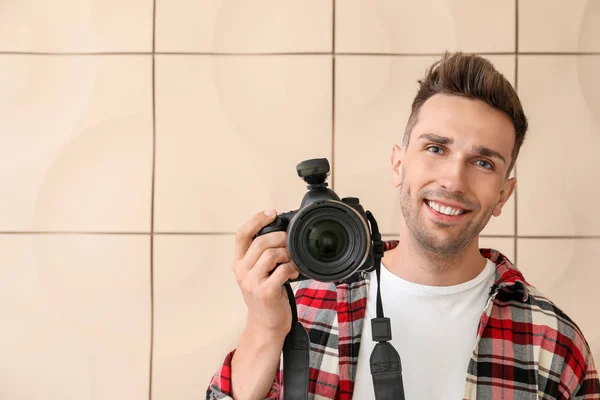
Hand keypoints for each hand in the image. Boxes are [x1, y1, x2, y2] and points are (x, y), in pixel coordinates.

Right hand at [232, 209, 299, 337]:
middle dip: (280, 237)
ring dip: (287, 254)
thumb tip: (280, 232)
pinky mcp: (265, 292)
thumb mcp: (256, 273)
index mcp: (238, 263)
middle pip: (260, 242)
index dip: (256, 219)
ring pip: (271, 254)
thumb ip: (261, 255)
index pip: (242, 234)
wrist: (265, 325)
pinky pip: (282, 271)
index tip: (271, 213)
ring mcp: (252, 282)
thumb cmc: (265, 296)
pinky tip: (294, 272)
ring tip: (292, 260)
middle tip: (290, 241)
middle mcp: (242, 271)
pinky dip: (292, 268)